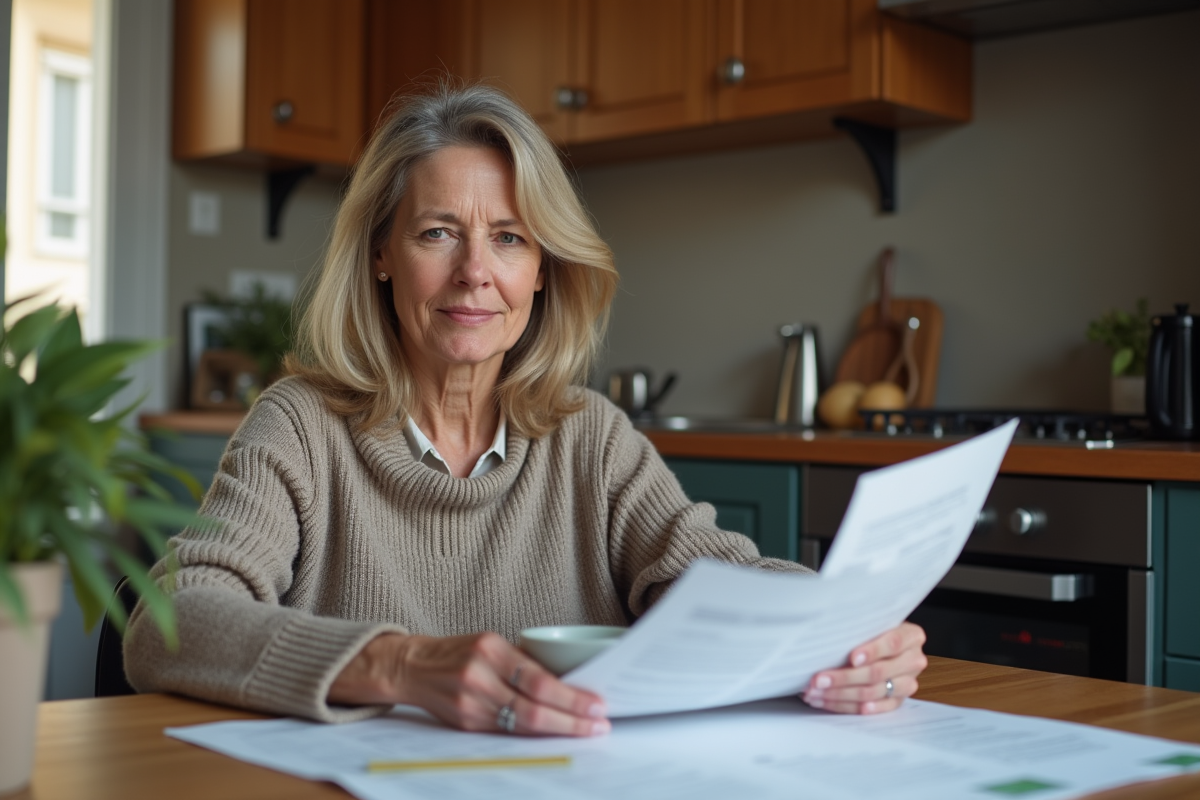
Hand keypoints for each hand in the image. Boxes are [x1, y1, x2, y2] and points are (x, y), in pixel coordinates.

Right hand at [329, 632, 609, 735]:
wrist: (411, 666)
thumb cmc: (457, 652)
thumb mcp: (491, 644)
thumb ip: (522, 663)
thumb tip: (566, 682)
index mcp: (490, 649)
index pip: (539, 681)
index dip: (571, 698)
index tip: (596, 704)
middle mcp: (479, 677)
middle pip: (534, 709)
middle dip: (572, 720)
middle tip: (599, 724)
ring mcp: (470, 704)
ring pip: (522, 726)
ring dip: (558, 730)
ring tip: (584, 730)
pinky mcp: (465, 723)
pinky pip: (506, 732)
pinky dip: (532, 734)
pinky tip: (552, 732)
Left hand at [801, 622, 926, 713]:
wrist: (889, 644)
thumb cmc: (874, 630)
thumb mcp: (872, 623)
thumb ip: (860, 629)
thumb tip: (828, 639)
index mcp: (911, 636)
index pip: (892, 644)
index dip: (872, 651)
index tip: (852, 658)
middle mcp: (913, 660)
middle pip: (878, 672)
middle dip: (844, 677)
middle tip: (818, 680)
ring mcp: (907, 683)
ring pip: (873, 693)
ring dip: (840, 694)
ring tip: (815, 693)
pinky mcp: (898, 701)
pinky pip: (873, 709)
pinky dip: (850, 707)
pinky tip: (831, 703)